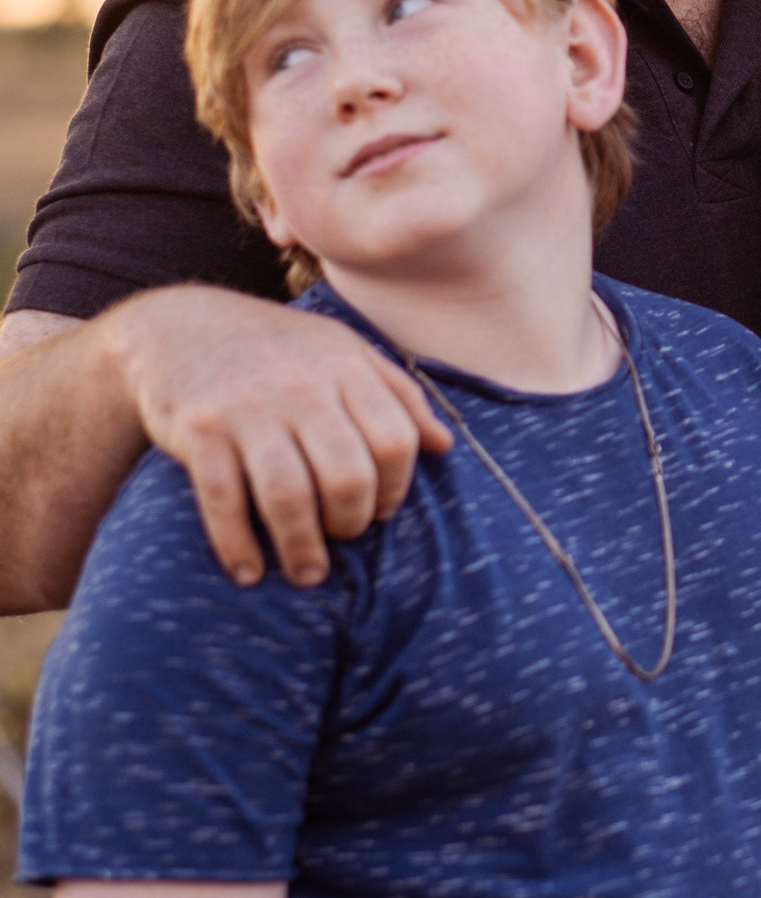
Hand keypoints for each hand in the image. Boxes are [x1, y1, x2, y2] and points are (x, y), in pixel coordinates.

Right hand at [106, 285, 452, 587]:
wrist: (179, 326)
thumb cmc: (278, 350)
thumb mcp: (345, 354)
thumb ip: (398, 396)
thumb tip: (444, 445)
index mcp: (346, 368)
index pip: (395, 440)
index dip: (397, 486)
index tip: (382, 510)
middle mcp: (302, 387)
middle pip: (347, 476)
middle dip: (351, 521)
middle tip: (343, 536)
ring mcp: (248, 409)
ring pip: (289, 495)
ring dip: (301, 546)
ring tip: (308, 572)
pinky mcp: (199, 431)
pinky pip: (224, 500)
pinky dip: (238, 545)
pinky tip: (250, 572)